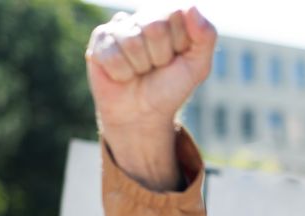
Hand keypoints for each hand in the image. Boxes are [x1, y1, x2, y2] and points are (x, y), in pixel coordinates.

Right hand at [85, 6, 216, 188]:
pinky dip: (122, 73)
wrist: (144, 114)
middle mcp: (142, 17)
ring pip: (132, 42)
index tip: (177, 57)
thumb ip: (205, 36)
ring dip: (140, 66)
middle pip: (154, 27)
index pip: (176, 13)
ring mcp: (118, 27)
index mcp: (168, 17)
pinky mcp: (99, 40)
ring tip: (140, 71)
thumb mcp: (197, 66)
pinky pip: (113, 56)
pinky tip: (123, 75)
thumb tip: (191, 7)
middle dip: (160, 56)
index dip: (180, 43)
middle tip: (157, 67)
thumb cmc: (170, 87)